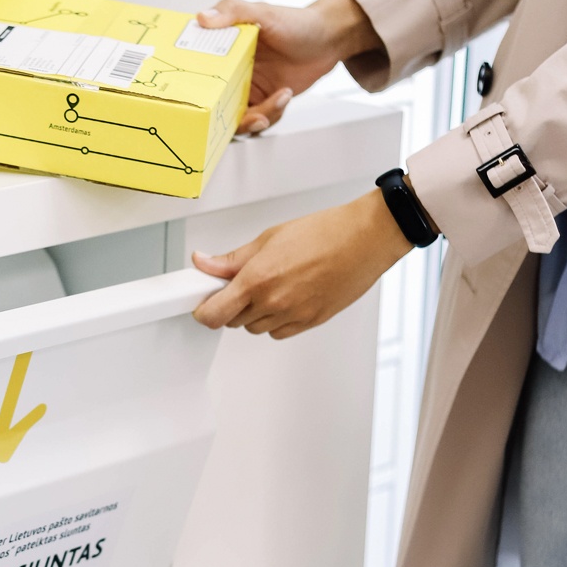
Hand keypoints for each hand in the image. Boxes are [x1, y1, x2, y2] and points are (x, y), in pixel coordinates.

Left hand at [191, 191, 411, 337]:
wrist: (364, 239)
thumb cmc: (323, 233)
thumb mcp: (268, 239)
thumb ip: (231, 259)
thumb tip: (203, 263)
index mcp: (258, 279)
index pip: (214, 313)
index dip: (203, 312)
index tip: (203, 303)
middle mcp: (274, 302)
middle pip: (233, 321)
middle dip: (231, 305)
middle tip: (241, 285)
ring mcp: (294, 315)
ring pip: (256, 329)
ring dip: (254, 314)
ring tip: (270, 287)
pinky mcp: (311, 322)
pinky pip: (280, 332)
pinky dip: (275, 321)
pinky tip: (285, 298)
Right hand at [197, 0, 381, 134]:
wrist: (328, 39)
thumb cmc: (297, 22)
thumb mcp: (263, 12)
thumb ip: (232, 11)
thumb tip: (202, 17)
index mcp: (222, 52)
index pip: (196, 74)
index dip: (194, 91)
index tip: (203, 101)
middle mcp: (230, 73)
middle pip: (214, 106)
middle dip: (228, 118)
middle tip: (248, 115)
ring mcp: (246, 89)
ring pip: (237, 119)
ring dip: (258, 117)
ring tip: (279, 99)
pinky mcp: (263, 101)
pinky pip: (259, 120)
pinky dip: (272, 114)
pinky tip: (284, 95)